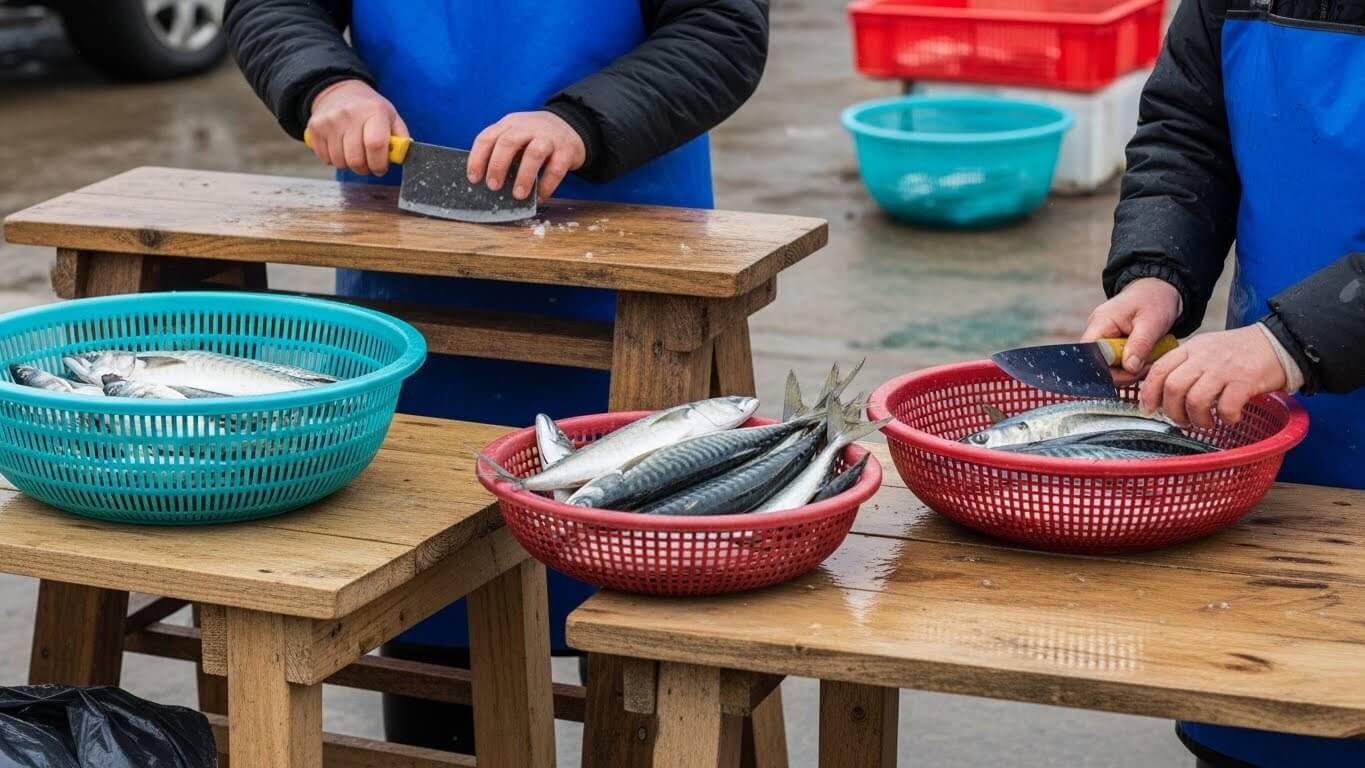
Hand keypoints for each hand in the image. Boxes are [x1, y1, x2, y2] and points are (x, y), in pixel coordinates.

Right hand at [307, 79, 408, 175]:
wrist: (339, 92)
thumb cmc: (370, 110)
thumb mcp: (391, 117)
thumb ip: (401, 139)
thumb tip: (401, 157)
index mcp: (374, 111)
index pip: (375, 145)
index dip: (379, 164)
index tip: (381, 168)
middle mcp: (349, 114)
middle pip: (356, 159)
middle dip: (365, 168)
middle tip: (368, 163)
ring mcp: (330, 121)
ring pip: (340, 162)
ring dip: (349, 165)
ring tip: (354, 153)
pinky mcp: (315, 128)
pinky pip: (326, 159)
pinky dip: (335, 159)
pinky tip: (340, 148)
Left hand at [467, 111, 585, 201]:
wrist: (571, 126)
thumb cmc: (536, 137)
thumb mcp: (516, 135)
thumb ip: (502, 150)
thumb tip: (487, 182)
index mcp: (510, 124)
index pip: (487, 138)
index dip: (478, 158)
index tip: (474, 178)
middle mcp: (528, 127)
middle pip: (509, 142)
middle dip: (498, 166)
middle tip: (493, 186)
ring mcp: (549, 137)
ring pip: (534, 153)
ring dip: (524, 176)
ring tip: (518, 195)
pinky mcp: (566, 150)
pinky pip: (556, 169)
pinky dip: (546, 185)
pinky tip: (540, 196)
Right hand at [1081, 278, 1181, 385]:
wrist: (1159, 289)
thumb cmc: (1155, 301)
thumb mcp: (1152, 323)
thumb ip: (1140, 345)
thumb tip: (1129, 368)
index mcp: (1100, 323)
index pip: (1090, 356)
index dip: (1107, 370)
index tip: (1133, 370)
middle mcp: (1096, 331)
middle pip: (1098, 364)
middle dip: (1123, 372)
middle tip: (1146, 366)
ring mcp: (1102, 337)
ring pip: (1108, 365)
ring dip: (1129, 369)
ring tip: (1148, 360)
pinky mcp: (1111, 342)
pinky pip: (1116, 361)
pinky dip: (1131, 364)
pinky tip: (1144, 358)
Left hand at [1139, 326, 1287, 427]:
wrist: (1279, 343)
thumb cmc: (1240, 351)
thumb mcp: (1206, 349)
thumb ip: (1185, 365)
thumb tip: (1162, 391)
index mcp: (1191, 349)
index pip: (1159, 370)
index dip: (1149, 393)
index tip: (1148, 409)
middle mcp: (1204, 357)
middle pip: (1173, 387)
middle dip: (1171, 411)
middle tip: (1180, 421)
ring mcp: (1224, 369)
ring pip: (1195, 400)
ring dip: (1197, 419)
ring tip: (1205, 423)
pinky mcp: (1245, 381)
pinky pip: (1226, 407)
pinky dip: (1226, 418)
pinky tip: (1231, 418)